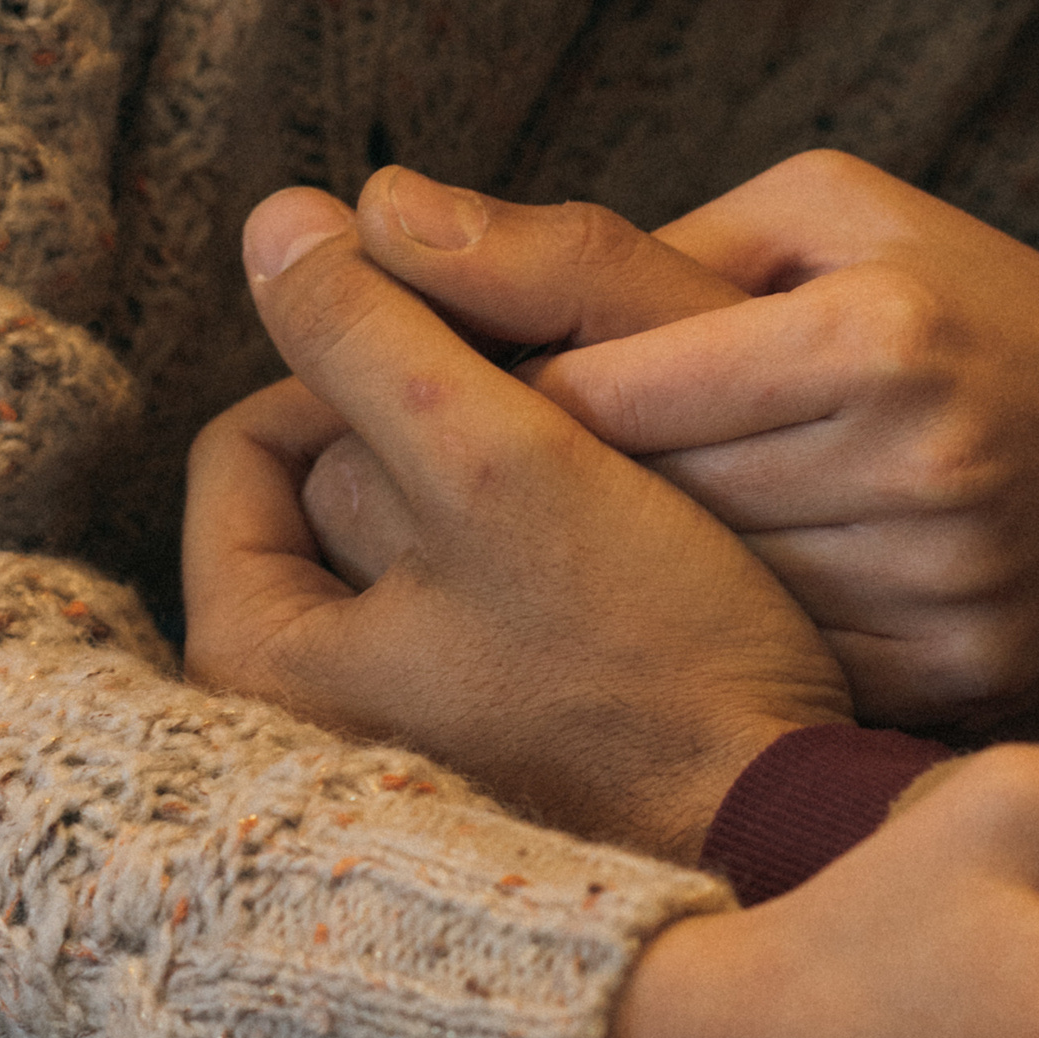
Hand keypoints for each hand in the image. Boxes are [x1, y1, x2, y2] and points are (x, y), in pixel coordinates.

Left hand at [182, 190, 850, 859]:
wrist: (785, 812)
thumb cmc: (646, 663)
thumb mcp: (494, 461)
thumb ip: (369, 335)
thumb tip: (272, 225)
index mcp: (258, 667)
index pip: (253, 441)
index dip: (367, 367)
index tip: (488, 364)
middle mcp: (302, 714)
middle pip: (336, 485)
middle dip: (446, 429)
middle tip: (565, 426)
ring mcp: (400, 725)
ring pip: (425, 529)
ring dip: (507, 477)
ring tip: (608, 480)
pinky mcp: (490, 730)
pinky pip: (484, 587)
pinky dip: (542, 544)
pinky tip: (627, 537)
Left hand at [338, 152, 1038, 730]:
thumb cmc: (955, 297)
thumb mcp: (819, 219)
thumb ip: (614, 243)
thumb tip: (386, 218)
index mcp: (873, 331)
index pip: (613, 391)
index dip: (513, 407)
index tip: (457, 408)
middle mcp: (919, 463)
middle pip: (650, 506)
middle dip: (554, 498)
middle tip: (495, 494)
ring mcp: (949, 583)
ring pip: (708, 598)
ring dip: (630, 583)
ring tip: (592, 556)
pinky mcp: (964, 673)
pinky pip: (787, 669)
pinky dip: (732, 643)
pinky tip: (705, 618)